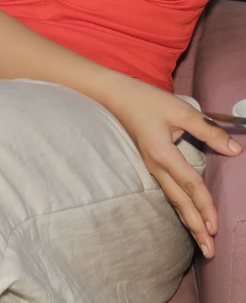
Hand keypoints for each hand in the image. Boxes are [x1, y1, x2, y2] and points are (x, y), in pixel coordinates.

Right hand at [104, 78, 241, 257]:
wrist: (113, 96)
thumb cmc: (145, 100)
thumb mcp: (180, 110)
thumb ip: (208, 130)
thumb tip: (235, 149)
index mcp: (163, 154)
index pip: (191, 185)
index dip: (206, 206)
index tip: (216, 227)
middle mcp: (156, 166)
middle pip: (180, 202)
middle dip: (196, 227)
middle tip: (210, 252)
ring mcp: (151, 167)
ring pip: (173, 199)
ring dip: (189, 221)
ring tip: (201, 241)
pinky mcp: (150, 164)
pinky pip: (168, 191)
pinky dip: (180, 208)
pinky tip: (187, 215)